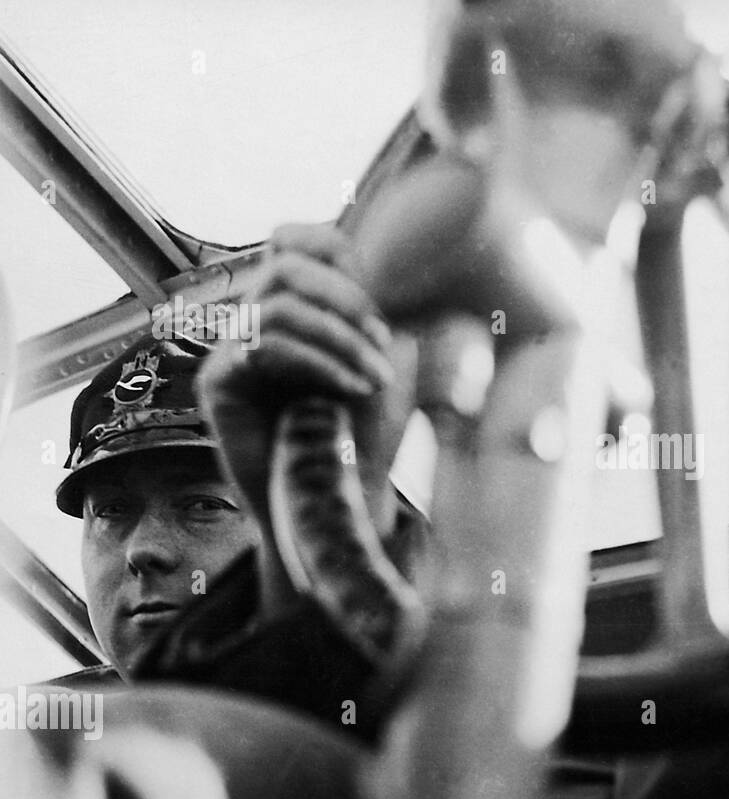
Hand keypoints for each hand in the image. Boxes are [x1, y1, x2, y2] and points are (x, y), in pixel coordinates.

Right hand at [199, 223, 417, 538]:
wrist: (338, 495)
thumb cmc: (361, 432)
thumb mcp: (381, 358)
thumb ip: (370, 304)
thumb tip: (374, 251)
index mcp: (296, 308)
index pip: (298, 243)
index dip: (339, 258)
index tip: (380, 316)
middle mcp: (258, 321)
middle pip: (286, 262)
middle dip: (344, 298)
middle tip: (381, 340)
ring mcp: (232, 349)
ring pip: (279, 306)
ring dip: (340, 339)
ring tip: (373, 378)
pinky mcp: (218, 381)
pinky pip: (264, 344)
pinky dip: (317, 361)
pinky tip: (349, 388)